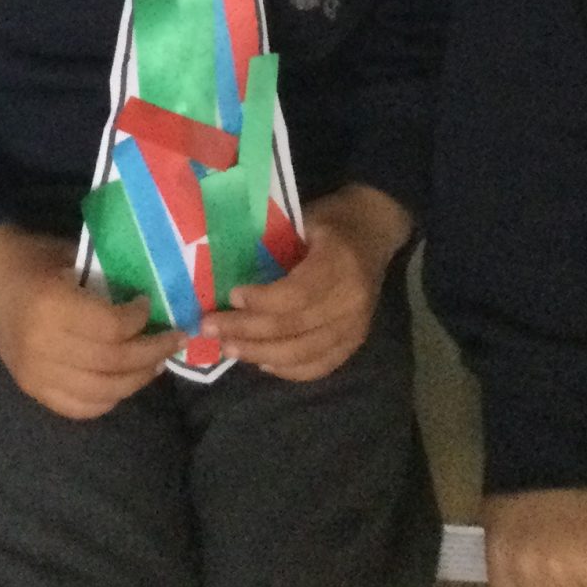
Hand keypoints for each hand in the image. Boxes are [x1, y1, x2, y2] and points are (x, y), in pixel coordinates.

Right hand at [0, 226, 180, 419]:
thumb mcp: (72, 255)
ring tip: (156, 364)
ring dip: (136, 380)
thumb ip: (107, 282)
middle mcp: (41, 345)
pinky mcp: (31, 389)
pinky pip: (79, 408)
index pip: (110, 328)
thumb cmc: (34, 257)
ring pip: (101, 392)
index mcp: (50, 306)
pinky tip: (124, 382)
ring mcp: (34, 373)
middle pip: (111, 364)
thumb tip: (153, 302)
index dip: (139, 320)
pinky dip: (108, 399)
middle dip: (151, 353)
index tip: (149, 306)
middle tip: (174, 340)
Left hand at [205, 184, 407, 381]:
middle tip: (210, 329)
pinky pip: (319, 366)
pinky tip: (261, 362)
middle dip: (248, 331)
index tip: (232, 296)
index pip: (298, 294)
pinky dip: (288, 369)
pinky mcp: (354, 342)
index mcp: (340, 264)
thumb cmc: (333, 220)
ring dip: (261, 354)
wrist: (375, 229)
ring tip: (228, 348)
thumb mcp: (305, 217)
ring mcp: (356, 326)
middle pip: (294, 328)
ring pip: (304, 353)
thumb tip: (227, 267)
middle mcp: (351, 301)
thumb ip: (274, 241)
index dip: (263, 301)